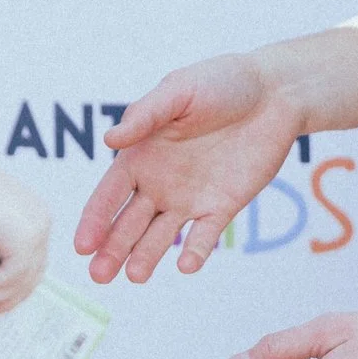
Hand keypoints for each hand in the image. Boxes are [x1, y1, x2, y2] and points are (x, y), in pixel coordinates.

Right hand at [0, 165, 50, 315]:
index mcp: (36, 217)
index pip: (34, 261)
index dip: (18, 285)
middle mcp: (42, 223)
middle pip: (33, 273)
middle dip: (9, 297)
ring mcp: (36, 231)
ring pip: (23, 277)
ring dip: (0, 296)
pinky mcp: (24, 239)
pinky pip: (14, 274)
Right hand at [74, 53, 301, 282]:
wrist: (275, 93)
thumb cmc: (221, 82)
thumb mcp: (179, 91)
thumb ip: (145, 115)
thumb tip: (109, 140)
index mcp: (141, 154)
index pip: (109, 195)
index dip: (95, 220)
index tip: (82, 246)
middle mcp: (159, 183)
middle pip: (128, 224)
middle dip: (112, 250)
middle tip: (99, 276)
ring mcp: (189, 198)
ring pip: (160, 236)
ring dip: (146, 256)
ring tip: (135, 275)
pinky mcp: (222, 206)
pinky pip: (205, 235)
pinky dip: (196, 251)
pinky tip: (187, 264)